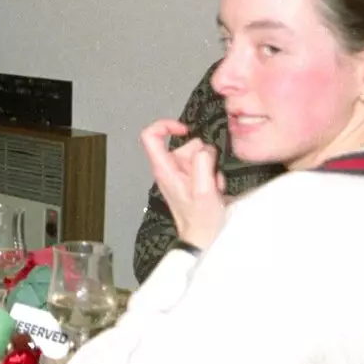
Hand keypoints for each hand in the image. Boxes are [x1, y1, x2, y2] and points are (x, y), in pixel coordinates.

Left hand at [139, 119, 227, 250]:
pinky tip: (213, 189)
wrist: (203, 237)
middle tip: (210, 178)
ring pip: (198, 154)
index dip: (165, 126)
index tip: (185, 130)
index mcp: (164, 169)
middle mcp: (169, 169)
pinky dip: (212, 173)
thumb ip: (202, 164)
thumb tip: (204, 148)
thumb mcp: (204, 191)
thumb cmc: (201, 220)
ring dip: (210, 167)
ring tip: (213, 187)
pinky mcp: (190, 179)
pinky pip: (204, 165)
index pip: (150, 136)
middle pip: (185, 145)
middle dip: (204, 156)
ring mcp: (179, 174)